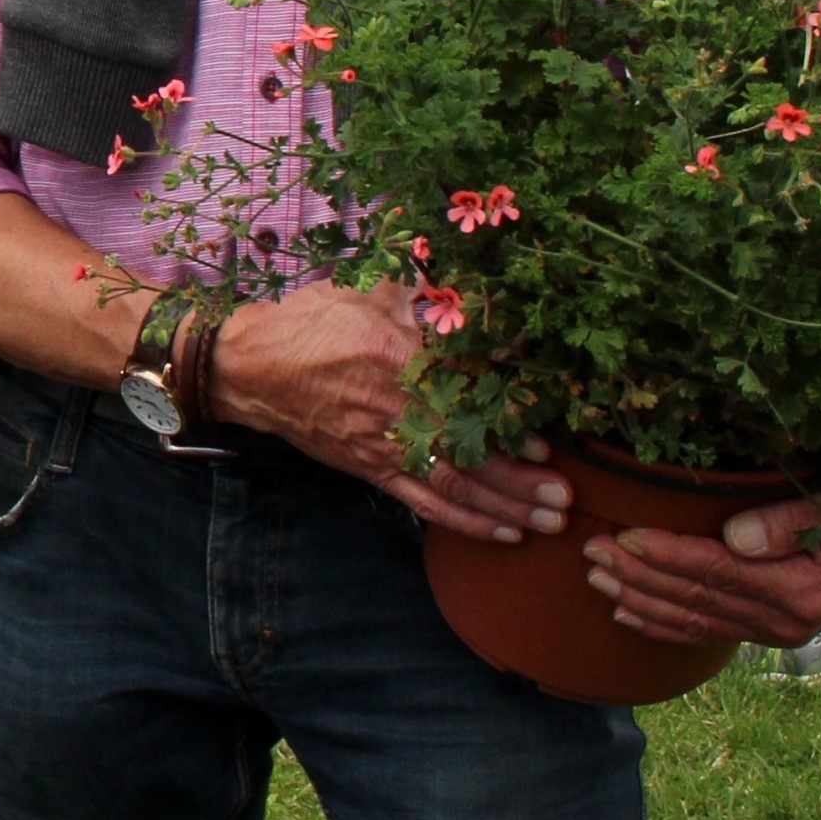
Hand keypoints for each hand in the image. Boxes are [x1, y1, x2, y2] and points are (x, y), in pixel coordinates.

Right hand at [210, 282, 553, 542]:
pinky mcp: (371, 467)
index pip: (468, 393)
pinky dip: (464, 521)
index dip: (509, 422)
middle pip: (469, 452)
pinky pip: (423, 501)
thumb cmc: (313, 322)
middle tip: (567, 496)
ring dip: (505, 506)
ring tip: (550, 520)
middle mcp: (396, 408)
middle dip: (521, 480)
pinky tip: (503, 533)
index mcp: (399, 356)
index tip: (549, 440)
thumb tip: (478, 286)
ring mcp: (383, 444)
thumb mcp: (369, 291)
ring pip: (454, 484)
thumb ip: (424, 292)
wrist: (253, 367)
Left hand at [583, 462, 820, 645]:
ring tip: (595, 578)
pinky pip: (706, 632)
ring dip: (639, 600)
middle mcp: (788, 621)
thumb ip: (793, 518)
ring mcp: (777, 631)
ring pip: (693, 620)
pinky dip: (662, 624)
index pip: (717, 573)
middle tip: (590, 552)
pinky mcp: (768, 630)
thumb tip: (739, 538)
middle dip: (638, 577)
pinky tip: (626, 614)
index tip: (623, 536)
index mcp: (805, 590)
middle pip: (696, 599)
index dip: (667, 555)